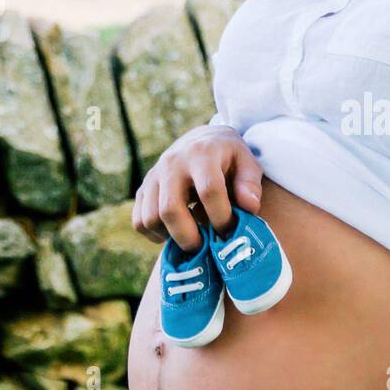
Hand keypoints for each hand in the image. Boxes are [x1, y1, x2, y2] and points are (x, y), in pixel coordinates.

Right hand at [131, 123, 262, 249]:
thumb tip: (249, 207)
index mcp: (202, 154)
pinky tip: (175, 234)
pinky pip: (139, 221)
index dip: (221, 217)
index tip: (230, 231)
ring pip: (150, 218)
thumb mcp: (247, 163)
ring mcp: (154, 176)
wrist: (202, 140)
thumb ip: (250, 184)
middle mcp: (172, 163)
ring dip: (171, 237)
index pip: (209, 190)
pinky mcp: (143, 189)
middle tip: (206, 248)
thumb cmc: (230, 159)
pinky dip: (154, 235)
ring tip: (192, 240)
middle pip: (171, 209)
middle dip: (189, 237)